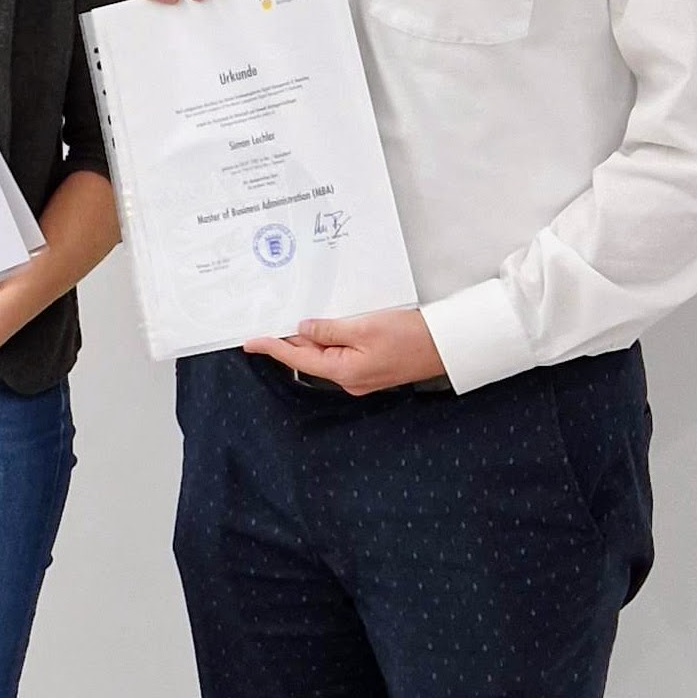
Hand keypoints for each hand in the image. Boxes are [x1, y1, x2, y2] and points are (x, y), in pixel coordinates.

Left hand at [244, 308, 447, 395]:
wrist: (446, 345)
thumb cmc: (411, 336)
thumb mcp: (365, 327)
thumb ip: (330, 329)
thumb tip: (303, 328)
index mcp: (342, 372)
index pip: (297, 358)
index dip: (272, 347)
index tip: (250, 342)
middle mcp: (348, 380)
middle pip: (309, 357)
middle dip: (291, 339)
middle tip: (271, 320)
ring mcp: (359, 377)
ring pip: (325, 355)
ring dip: (312, 337)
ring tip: (297, 317)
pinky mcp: (370, 369)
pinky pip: (341, 355)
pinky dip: (330, 340)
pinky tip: (327, 326)